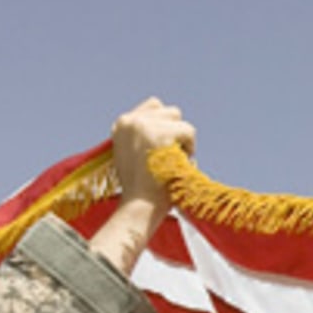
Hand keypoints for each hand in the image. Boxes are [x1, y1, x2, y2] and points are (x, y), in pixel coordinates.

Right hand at [112, 97, 195, 218]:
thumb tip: (169, 123)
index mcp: (121, 125)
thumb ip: (144, 136)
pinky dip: (190, 147)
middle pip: (169, 111)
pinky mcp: (158, 135)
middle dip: (176, 132)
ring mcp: (142, 126)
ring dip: (183, 139)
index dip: (167, 125)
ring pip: (178, 119)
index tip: (167, 148)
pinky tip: (180, 165)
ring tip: (175, 162)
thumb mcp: (134, 155)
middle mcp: (129, 121)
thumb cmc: (142, 190)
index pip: (154, 106)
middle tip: (172, 158)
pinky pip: (188, 131)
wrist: (139, 207)